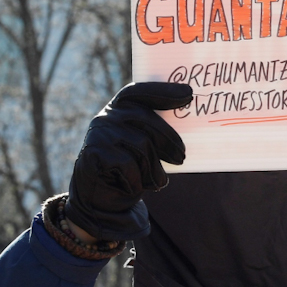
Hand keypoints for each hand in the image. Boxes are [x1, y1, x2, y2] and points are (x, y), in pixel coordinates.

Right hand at [63, 83, 191, 241]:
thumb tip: (192, 121)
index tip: (189, 94)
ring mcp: (98, 134)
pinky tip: (138, 186)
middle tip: (182, 157)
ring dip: (155, 167)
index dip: (163, 91)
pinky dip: (139, 179)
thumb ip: (155, 130)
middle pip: (146, 118)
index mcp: (118, 108)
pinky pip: (129, 164)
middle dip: (169, 139)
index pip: (140, 91)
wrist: (99, 195)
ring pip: (141, 144)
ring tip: (160, 181)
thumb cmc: (129, 165)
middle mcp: (106, 117)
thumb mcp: (142, 143)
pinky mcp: (94, 154)